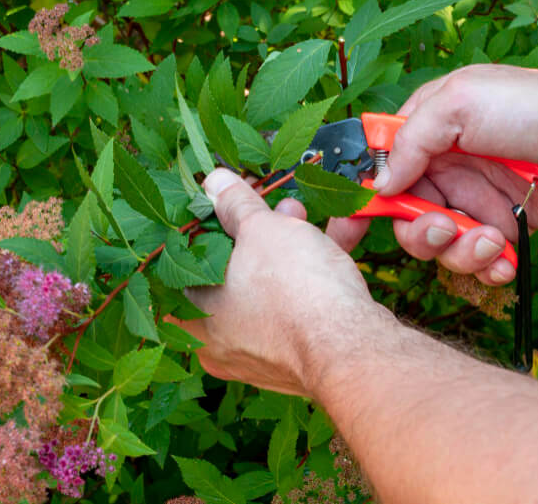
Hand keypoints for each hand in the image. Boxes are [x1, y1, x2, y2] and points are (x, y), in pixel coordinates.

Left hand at [173, 168, 392, 396]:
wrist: (351, 348)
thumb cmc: (294, 292)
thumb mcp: (260, 229)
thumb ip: (234, 204)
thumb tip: (215, 184)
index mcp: (194, 317)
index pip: (185, 263)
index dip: (209, 223)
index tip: (228, 201)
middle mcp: (220, 342)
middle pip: (232, 272)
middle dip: (256, 232)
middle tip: (274, 207)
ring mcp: (261, 352)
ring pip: (268, 288)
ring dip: (288, 248)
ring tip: (304, 216)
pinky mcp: (299, 354)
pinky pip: (298, 306)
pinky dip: (314, 274)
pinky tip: (338, 236)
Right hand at [327, 64, 537, 283]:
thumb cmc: (532, 105)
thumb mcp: (459, 104)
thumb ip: (412, 142)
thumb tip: (381, 185)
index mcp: (426, 133)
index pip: (376, 171)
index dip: (356, 205)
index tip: (341, 239)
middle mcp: (444, 170)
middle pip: (404, 219)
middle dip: (420, 234)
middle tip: (446, 228)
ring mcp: (474, 199)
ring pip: (441, 246)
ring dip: (460, 252)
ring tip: (491, 239)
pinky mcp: (504, 226)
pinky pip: (480, 260)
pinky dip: (488, 267)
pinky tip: (506, 259)